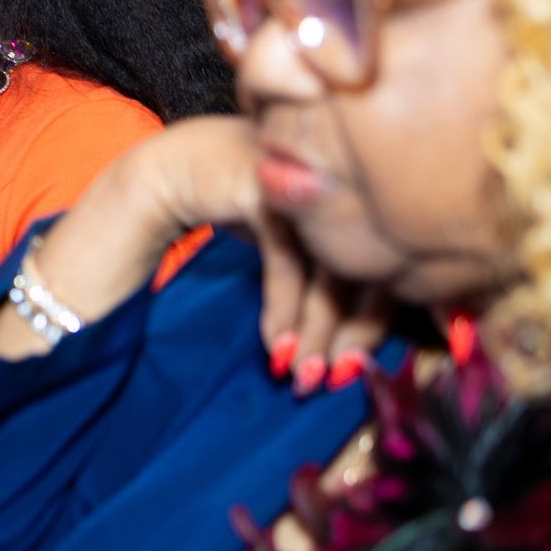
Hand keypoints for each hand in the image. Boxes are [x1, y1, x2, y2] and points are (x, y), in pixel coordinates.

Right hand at [0, 116, 385, 388]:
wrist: (162, 173)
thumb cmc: (230, 204)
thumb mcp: (284, 242)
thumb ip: (320, 271)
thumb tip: (348, 337)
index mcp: (356, 186)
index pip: (387, 259)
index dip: (374, 319)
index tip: (353, 366)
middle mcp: (339, 178)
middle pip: (367, 266)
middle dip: (350, 332)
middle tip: (332, 378)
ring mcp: (304, 180)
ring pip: (329, 267)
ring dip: (316, 331)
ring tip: (303, 373)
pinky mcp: (268, 188)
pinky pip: (288, 260)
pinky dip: (284, 310)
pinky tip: (276, 345)